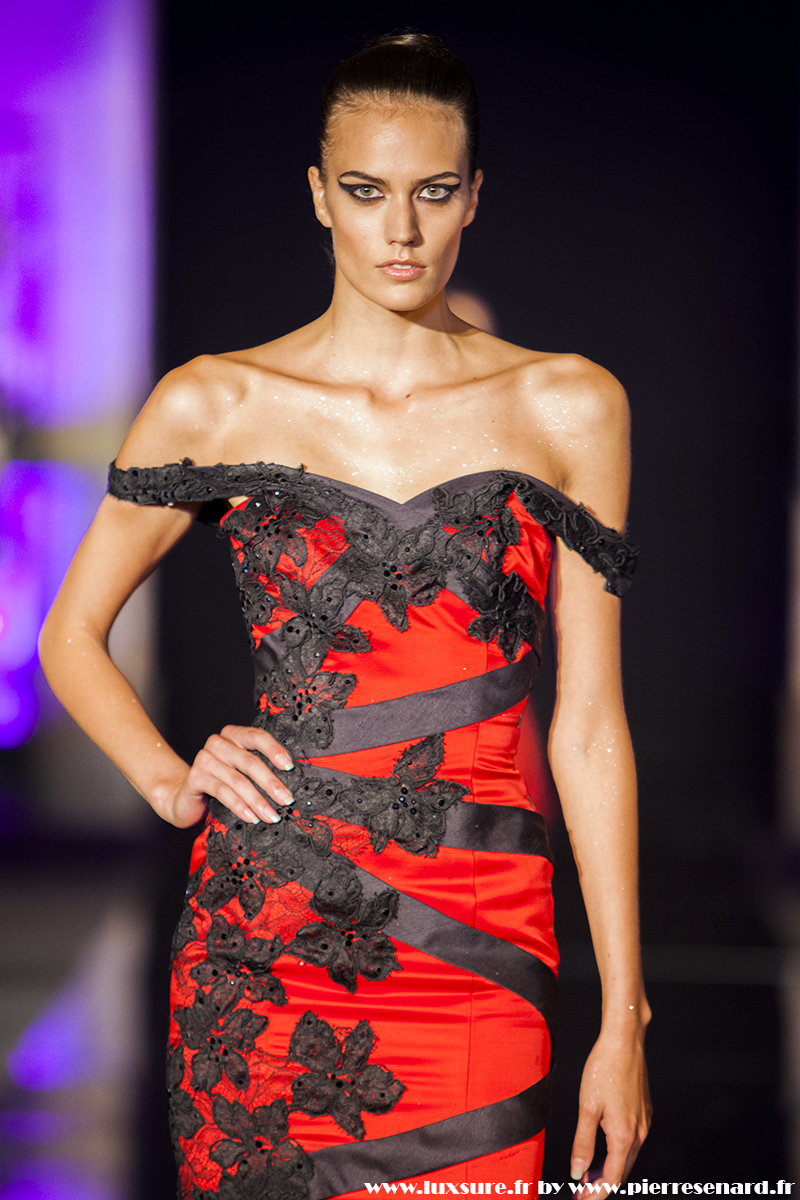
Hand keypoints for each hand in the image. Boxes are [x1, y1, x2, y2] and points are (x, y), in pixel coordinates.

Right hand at [157, 725, 294, 827]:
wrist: (184, 798)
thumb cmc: (219, 784)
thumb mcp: (240, 773)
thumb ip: (259, 770)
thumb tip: (289, 782)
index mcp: (232, 736)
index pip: (257, 736)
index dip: (275, 750)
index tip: (290, 766)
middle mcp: (217, 743)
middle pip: (250, 761)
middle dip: (271, 783)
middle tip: (286, 799)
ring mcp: (204, 759)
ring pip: (238, 780)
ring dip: (258, 800)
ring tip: (271, 815)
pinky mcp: (196, 777)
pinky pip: (222, 791)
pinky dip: (239, 805)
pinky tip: (251, 817)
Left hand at [570, 1026, 650, 1189]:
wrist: (625, 1041)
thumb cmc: (604, 1068)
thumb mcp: (587, 1107)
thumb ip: (583, 1142)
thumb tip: (578, 1170)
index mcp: (624, 1135)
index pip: (612, 1179)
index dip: (596, 1194)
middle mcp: (639, 1132)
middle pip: (622, 1171)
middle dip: (601, 1186)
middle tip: (581, 1194)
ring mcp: (644, 1121)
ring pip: (627, 1157)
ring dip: (609, 1169)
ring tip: (588, 1175)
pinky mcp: (643, 1111)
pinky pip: (632, 1141)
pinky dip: (617, 1152)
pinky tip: (604, 1149)